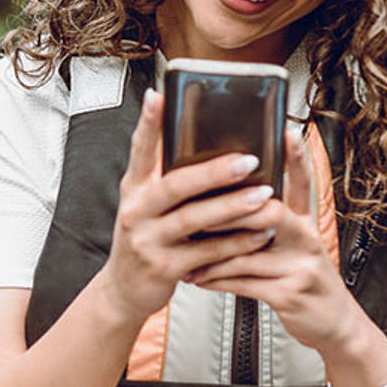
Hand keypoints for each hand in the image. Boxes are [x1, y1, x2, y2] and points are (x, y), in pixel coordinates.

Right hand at [97, 88, 278, 322]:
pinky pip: (207, 253)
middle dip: (214, 172)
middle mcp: (136, 212)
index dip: (149, 123)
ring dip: (233, 207)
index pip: (140, 150)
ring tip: (264, 196)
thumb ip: (161, 176)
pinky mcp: (165, 268)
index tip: (159, 96)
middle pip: (176, 186)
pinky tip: (260, 233)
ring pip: (195, 219)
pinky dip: (236, 243)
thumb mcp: (142, 204)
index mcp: (133, 189)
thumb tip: (195, 141)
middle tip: (249, 160)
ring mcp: (148, 241)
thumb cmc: (144, 238)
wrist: (123, 290)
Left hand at [184, 128, 366, 353]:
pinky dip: (216, 280)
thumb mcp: (299, 247)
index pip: (302, 184)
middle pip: (270, 211)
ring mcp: (300, 267)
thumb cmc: (307, 281)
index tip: (285, 132)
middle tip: (199, 204)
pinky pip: (244, 282)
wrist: (335, 325)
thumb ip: (274, 224)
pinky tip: (198, 277)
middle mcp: (307, 240)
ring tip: (186, 248)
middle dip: (233, 208)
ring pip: (247, 250)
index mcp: (307, 224)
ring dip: (211, 251)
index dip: (296, 158)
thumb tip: (234, 199)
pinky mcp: (289, 294)